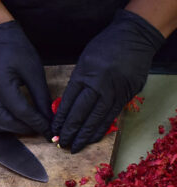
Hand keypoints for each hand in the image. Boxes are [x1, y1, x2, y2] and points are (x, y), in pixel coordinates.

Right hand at [0, 21, 52, 137]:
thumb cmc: (17, 51)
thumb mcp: (34, 72)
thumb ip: (41, 97)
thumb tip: (50, 117)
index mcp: (1, 83)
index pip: (20, 111)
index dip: (37, 123)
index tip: (50, 130)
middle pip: (6, 122)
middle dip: (26, 129)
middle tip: (42, 128)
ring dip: (15, 129)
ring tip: (30, 125)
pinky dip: (6, 124)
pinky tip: (19, 120)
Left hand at [52, 10, 164, 152]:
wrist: (134, 37)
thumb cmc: (105, 46)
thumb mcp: (84, 60)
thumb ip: (77, 82)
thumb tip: (67, 107)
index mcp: (84, 74)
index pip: (68, 102)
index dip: (60, 119)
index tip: (53, 130)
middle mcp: (99, 85)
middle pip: (81, 114)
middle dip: (70, 131)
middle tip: (61, 143)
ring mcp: (114, 91)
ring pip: (96, 119)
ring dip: (84, 135)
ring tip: (74, 147)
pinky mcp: (127, 95)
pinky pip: (111, 117)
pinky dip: (100, 129)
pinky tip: (92, 138)